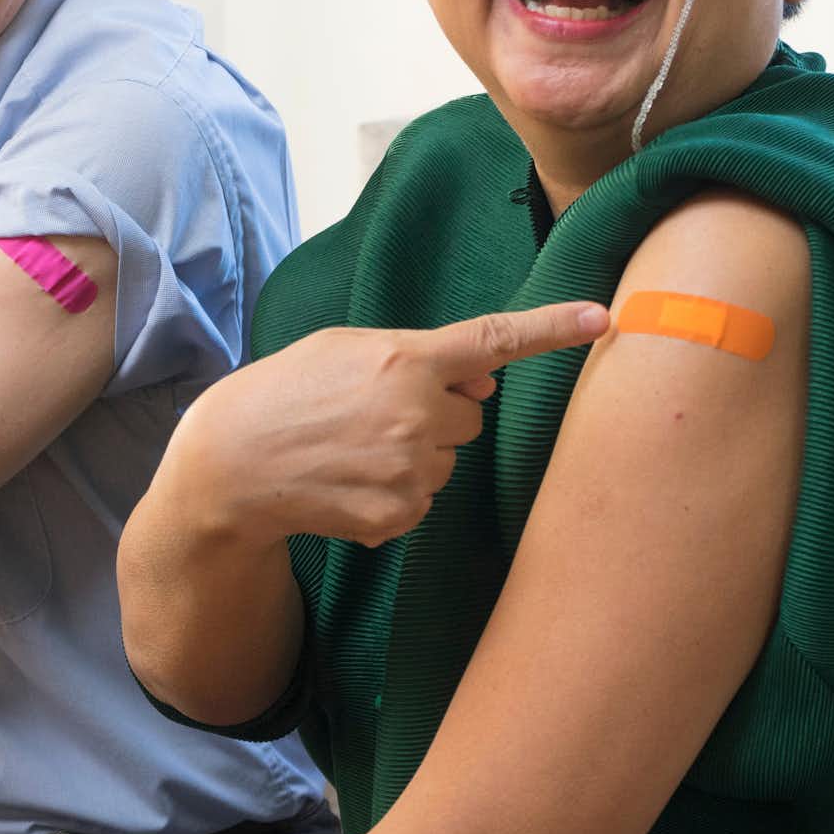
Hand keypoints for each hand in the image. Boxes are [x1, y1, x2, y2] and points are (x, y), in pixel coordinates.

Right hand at [176, 301, 609, 546]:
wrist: (232, 465)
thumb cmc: (286, 392)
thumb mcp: (344, 347)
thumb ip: (418, 355)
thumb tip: (481, 385)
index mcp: (406, 359)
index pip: (495, 341)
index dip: (552, 329)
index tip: (602, 318)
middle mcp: (417, 414)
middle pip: (470, 416)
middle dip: (436, 413)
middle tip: (373, 413)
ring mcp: (410, 470)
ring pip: (448, 461)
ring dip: (414, 454)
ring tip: (352, 449)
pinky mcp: (398, 515)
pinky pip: (424, 500)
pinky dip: (394, 494)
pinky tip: (349, 482)